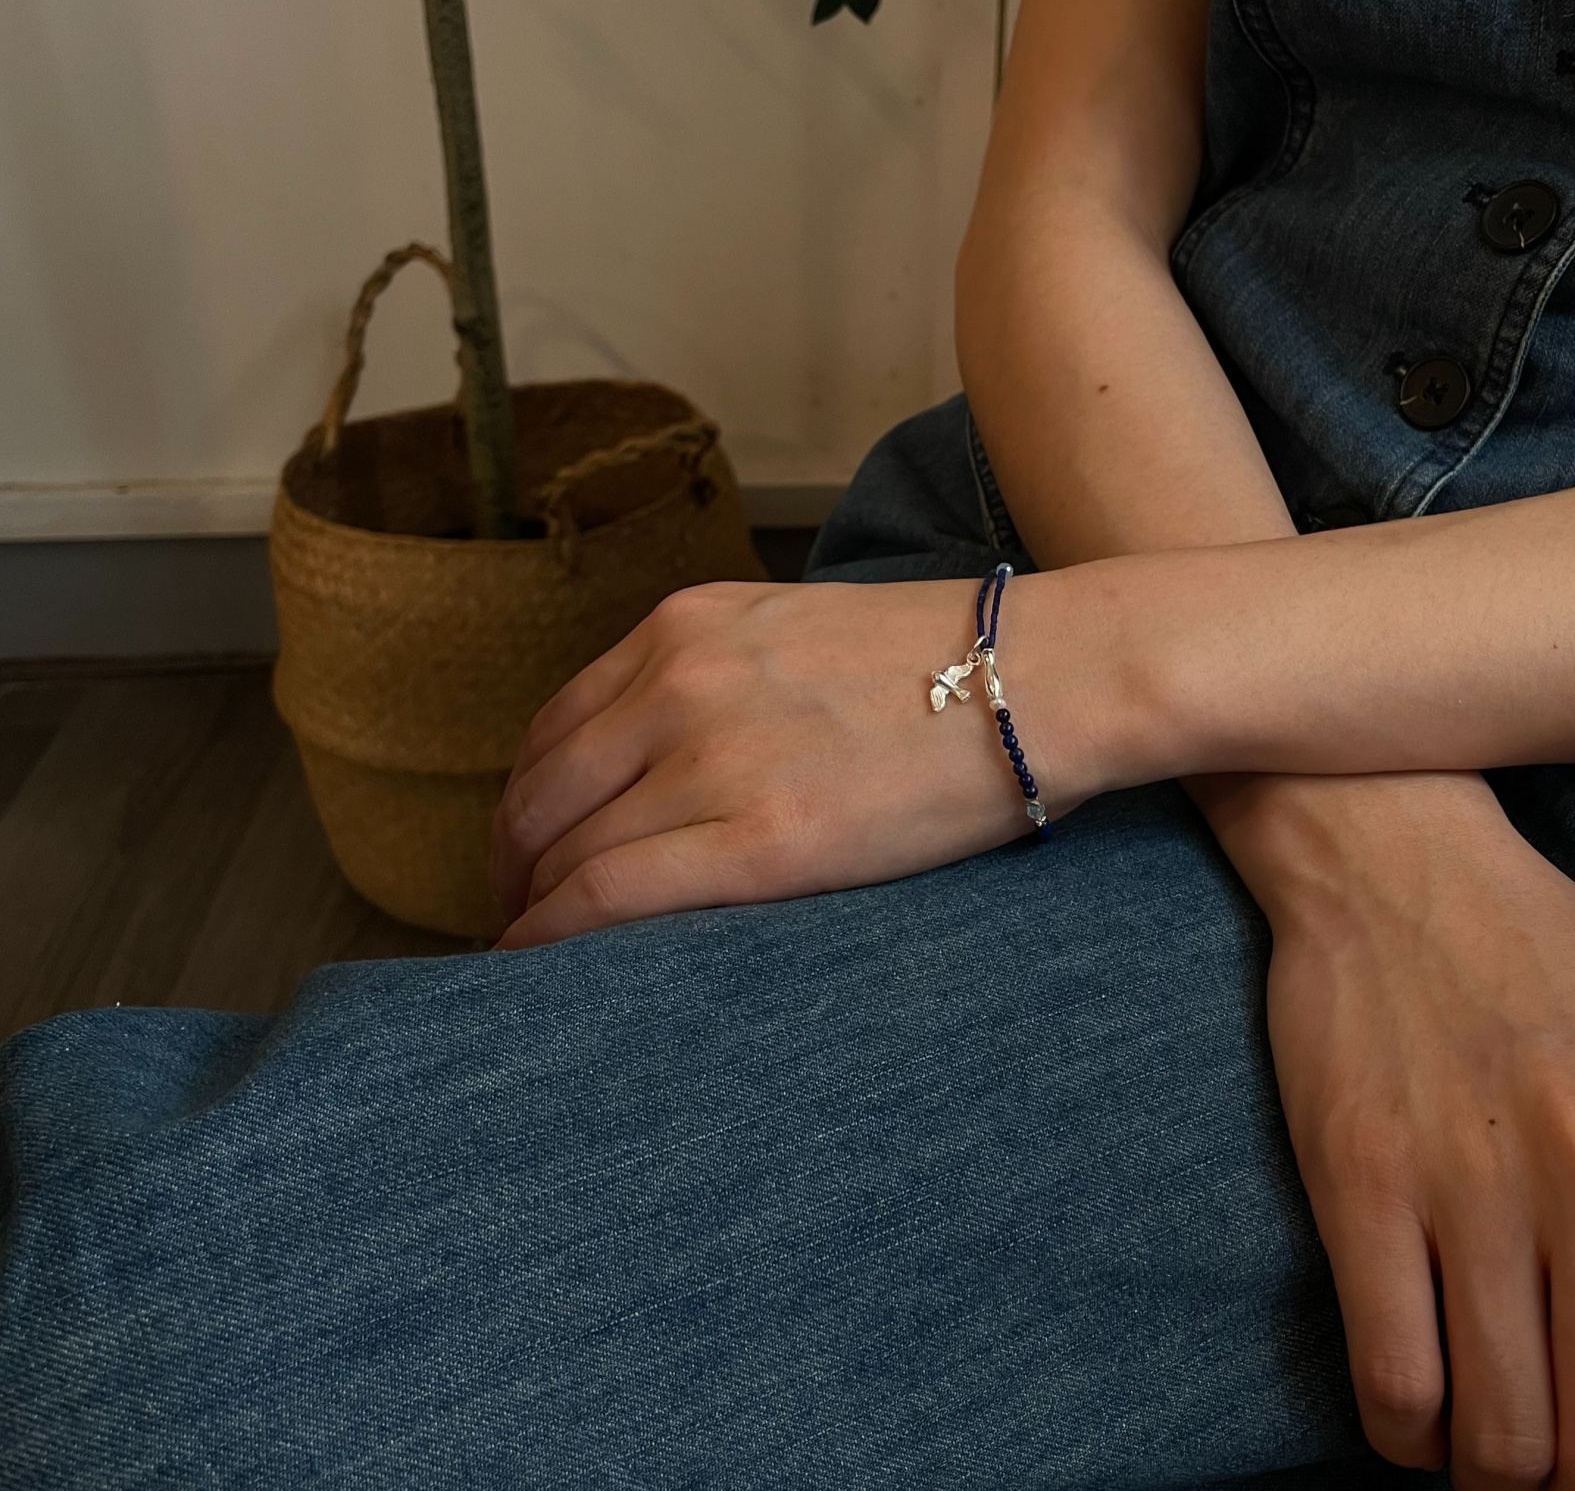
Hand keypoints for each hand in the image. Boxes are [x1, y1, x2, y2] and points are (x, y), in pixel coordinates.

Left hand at [488, 575, 1106, 947]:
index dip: (528, 798)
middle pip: (540, 789)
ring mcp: (712, 757)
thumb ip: (724, 676)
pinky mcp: (759, 840)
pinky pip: (609, 894)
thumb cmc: (953, 660)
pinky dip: (553, 933)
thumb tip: (677, 752)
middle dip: (514, 860)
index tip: (531, 845)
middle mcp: (678, 680)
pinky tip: (539, 962)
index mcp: (688, 626)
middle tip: (516, 910)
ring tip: (533, 950)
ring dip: (531, 905)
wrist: (1046, 675)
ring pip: (563, 846)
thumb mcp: (802, 631)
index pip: (556, 723)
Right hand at [1258, 805, 1574, 1486]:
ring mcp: (1469, 1173)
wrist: (1393, 859)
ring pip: (1504, 1440)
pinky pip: (1395, 1381)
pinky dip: (1407, 1435)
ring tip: (1493, 1443)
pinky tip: (1420, 1406)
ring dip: (1500, 1476)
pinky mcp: (1359, 1174)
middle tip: (1569, 1473)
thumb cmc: (1542, 971)